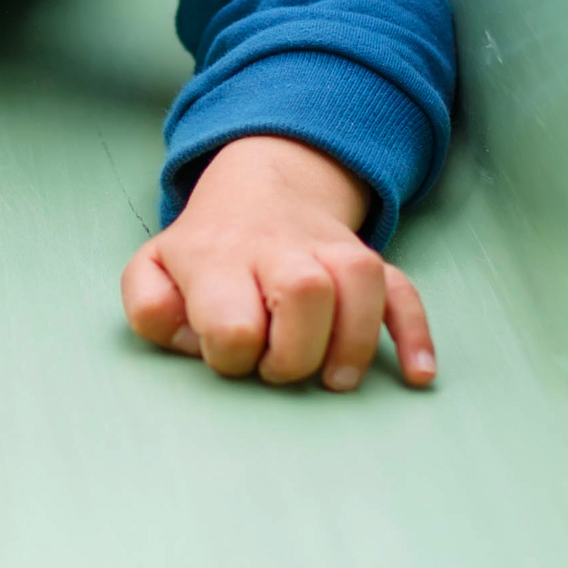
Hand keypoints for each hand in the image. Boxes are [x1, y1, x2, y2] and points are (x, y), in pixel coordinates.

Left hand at [121, 135, 432, 391]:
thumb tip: (192, 341)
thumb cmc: (202, 252)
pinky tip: (418, 375)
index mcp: (216, 257)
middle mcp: (277, 248)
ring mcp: (327, 249)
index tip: (228, 354)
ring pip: (360, 283)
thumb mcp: (153, 271)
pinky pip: (402, 289)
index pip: (232, 324)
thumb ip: (149, 309)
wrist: (260, 187)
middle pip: (305, 293)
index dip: (231, 356)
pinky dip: (414, 333)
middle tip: (278, 368)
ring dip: (354, 344)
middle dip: (295, 353)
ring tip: (333, 379)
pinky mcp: (364, 260)